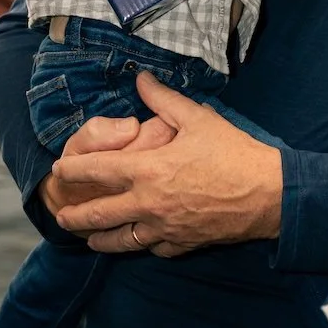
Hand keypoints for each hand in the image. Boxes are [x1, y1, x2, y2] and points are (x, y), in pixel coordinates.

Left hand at [51, 74, 282, 255]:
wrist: (269, 195)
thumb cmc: (233, 153)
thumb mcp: (197, 118)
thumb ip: (163, 100)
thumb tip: (140, 78)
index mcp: (148, 170)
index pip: (96, 171)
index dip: (72, 171)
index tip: (59, 170)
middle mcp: (148, 204)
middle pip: (98, 215)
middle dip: (74, 215)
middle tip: (60, 215)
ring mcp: (163, 229)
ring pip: (120, 241)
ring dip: (99, 239)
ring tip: (88, 238)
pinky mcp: (182, 244)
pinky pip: (153, 248)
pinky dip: (143, 244)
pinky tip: (140, 240)